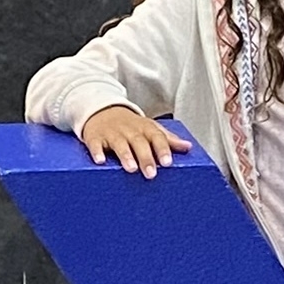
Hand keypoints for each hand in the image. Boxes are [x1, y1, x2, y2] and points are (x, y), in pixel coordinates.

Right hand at [76, 105, 192, 174]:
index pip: (156, 137)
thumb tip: (188, 147)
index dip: (162, 149)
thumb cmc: (130, 125)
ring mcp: (112, 133)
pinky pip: (95, 144)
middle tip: (151, 174)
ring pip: (119, 144)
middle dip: (145, 157)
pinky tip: (100, 161)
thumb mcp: (150, 128)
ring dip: (125, 155)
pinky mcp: (95, 137)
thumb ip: (168, 139)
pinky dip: (97, 152)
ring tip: (131, 169)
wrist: (102, 110)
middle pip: (139, 142)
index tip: (167, 162)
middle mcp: (129, 130)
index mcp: (145, 128)